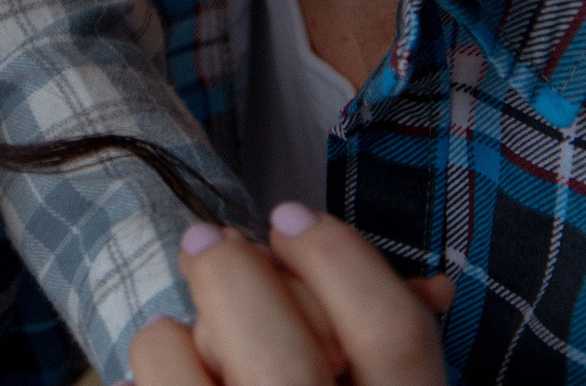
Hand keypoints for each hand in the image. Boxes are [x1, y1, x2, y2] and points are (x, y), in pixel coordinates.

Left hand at [129, 205, 453, 385]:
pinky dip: (157, 362)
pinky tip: (169, 365)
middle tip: (207, 238)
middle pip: (280, 353)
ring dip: (178, 333)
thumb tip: (428, 285)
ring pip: (199, 382)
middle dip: (233, 277)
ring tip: (180, 327)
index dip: (337, 255)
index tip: (289, 215)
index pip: (393, 331)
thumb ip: (384, 348)